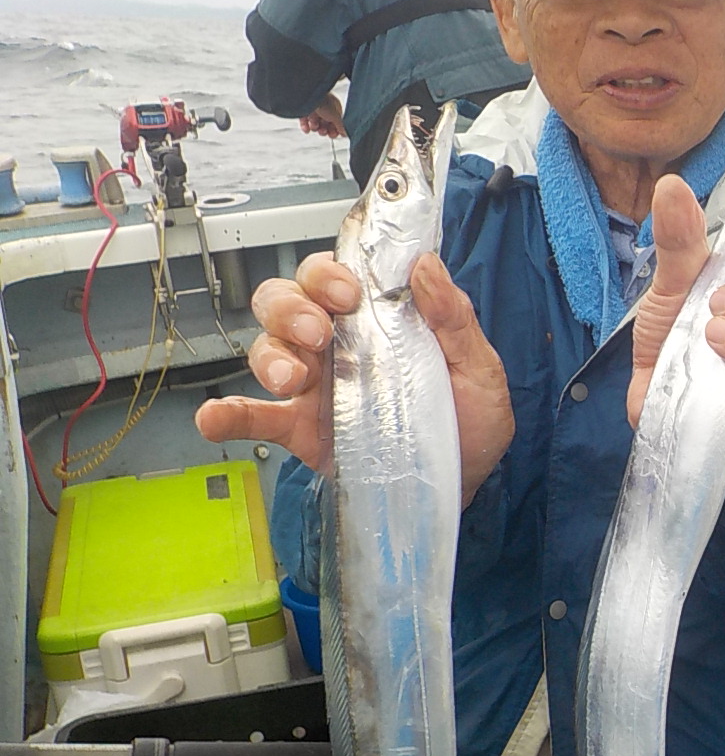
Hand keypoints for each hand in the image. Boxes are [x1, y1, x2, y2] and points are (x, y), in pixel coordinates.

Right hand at [195, 252, 514, 506]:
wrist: (460, 489)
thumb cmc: (470, 423)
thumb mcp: (479, 370)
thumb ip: (455, 320)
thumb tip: (427, 266)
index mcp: (379, 319)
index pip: (336, 274)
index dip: (329, 273)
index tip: (348, 292)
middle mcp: (338, 343)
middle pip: (288, 300)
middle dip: (293, 307)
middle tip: (318, 333)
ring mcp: (315, 385)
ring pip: (267, 347)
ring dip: (269, 355)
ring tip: (292, 379)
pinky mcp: (300, 429)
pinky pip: (253, 416)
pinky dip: (225, 414)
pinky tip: (214, 419)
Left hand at [299, 94, 345, 138]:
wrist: (306, 95)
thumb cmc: (322, 101)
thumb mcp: (335, 116)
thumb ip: (341, 126)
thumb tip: (345, 133)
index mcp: (334, 106)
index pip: (337, 122)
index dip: (335, 130)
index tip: (333, 135)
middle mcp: (324, 107)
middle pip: (325, 124)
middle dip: (324, 130)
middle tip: (323, 131)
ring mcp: (313, 109)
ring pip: (315, 124)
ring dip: (315, 127)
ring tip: (313, 125)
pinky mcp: (303, 111)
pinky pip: (304, 122)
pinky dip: (305, 127)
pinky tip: (306, 128)